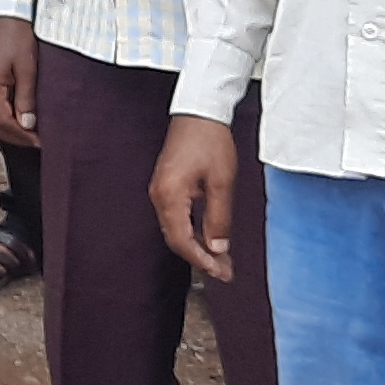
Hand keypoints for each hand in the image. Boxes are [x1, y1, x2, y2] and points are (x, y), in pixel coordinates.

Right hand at [0, 17, 38, 153]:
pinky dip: (7, 118)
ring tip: (32, 133)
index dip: (23, 136)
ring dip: (11, 129)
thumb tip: (28, 124)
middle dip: (15, 137)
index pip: (4, 123)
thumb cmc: (17, 35)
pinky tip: (22, 117)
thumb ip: (26, 98)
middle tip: (37, 142)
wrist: (8, 14)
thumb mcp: (27, 67)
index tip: (41, 142)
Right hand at [154, 115, 239, 281]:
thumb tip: (218, 248)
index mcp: (170, 196)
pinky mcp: (166, 185)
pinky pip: (176, 217)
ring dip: (197, 247)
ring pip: (176, 230)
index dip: (202, 261)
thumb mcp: (221, 182)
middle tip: (224, 272)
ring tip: (220, 260)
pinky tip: (207, 238)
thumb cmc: (210, 141)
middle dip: (200, 258)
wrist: (199, 111)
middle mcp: (159, 196)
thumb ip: (219, 218)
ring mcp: (160, 191)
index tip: (221, 272)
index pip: (181, 241)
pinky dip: (192, 232)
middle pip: (176, 239)